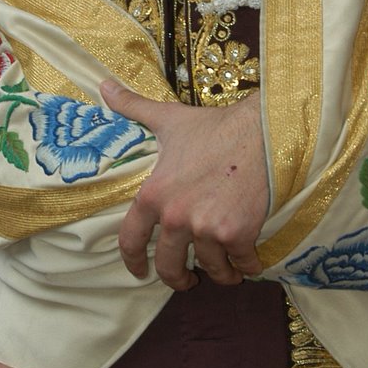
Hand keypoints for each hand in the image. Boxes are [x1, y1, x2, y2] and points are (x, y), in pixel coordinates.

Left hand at [104, 81, 268, 290]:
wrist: (264, 132)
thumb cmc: (215, 127)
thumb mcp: (169, 118)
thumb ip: (133, 107)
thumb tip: (103, 86)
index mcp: (154, 195)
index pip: (131, 240)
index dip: (133, 261)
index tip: (139, 273)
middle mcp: (177, 217)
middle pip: (170, 266)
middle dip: (179, 280)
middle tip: (187, 281)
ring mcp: (208, 229)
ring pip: (210, 269)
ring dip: (219, 274)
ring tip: (226, 272)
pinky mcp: (238, 235)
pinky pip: (241, 264)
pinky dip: (247, 266)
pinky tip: (250, 262)